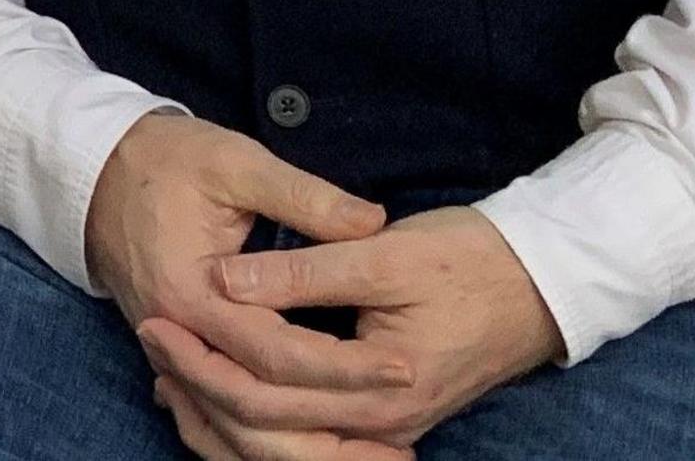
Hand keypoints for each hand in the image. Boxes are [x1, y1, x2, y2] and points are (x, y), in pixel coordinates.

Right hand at [81, 117, 413, 459]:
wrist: (94, 170)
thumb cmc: (168, 159)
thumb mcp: (237, 162)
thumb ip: (305, 196)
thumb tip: (372, 222)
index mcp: (192, 293)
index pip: (278, 352)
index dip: (344, 366)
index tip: (403, 369)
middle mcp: (177, 335)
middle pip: (255, 410)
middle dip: (329, 429)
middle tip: (400, 441)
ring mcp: (171, 351)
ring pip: (234, 427)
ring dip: (300, 449)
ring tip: (370, 454)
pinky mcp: (176, 354)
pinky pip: (218, 415)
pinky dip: (263, 438)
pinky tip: (314, 445)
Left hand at [136, 206, 563, 457]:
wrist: (545, 282)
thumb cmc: (472, 259)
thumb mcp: (386, 253)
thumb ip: (304, 268)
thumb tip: (225, 281)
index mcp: (379, 389)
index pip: (266, 387)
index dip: (204, 353)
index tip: (157, 315)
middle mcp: (380, 426)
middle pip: (264, 433)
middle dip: (200, 389)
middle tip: (149, 341)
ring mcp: (384, 431)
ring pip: (281, 450)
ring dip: (220, 417)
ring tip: (165, 373)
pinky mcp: (383, 421)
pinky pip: (305, 443)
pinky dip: (254, 425)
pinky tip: (215, 394)